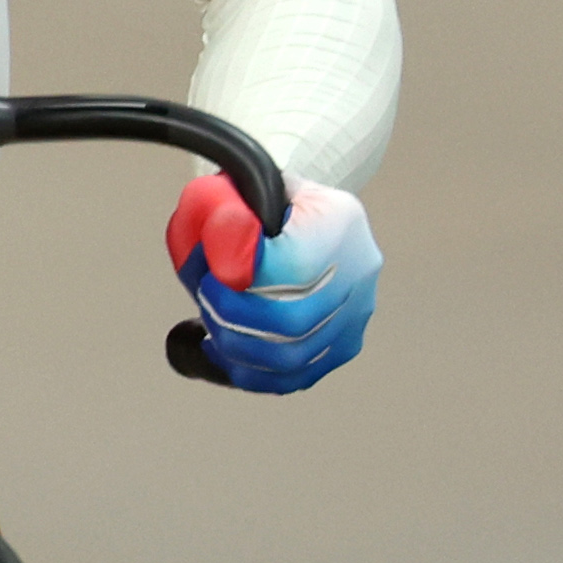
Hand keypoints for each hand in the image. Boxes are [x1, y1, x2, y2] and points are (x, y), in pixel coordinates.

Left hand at [169, 173, 378, 390]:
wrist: (320, 221)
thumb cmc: (280, 206)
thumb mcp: (258, 186)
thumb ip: (230, 207)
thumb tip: (215, 231)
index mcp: (336, 224)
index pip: (291, 267)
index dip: (242, 281)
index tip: (210, 277)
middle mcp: (356, 274)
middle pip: (291, 322)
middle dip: (234, 318)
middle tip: (206, 299)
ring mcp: (355, 314)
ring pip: (292, 357)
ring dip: (237, 347)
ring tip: (213, 326)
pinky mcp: (345, 344)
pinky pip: (297, 376)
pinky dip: (252, 373)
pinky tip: (224, 352)